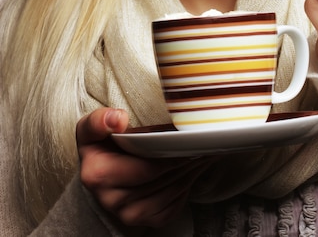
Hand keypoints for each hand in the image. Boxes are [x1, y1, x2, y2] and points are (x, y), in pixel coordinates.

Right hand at [77, 108, 209, 227]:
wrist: (101, 168)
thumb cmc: (101, 143)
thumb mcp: (91, 127)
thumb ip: (99, 120)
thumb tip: (118, 120)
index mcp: (97, 175)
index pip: (145, 168)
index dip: (167, 154)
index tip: (182, 140)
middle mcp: (111, 200)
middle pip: (161, 179)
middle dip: (183, 160)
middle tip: (200, 142)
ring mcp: (128, 214)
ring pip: (170, 192)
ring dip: (189, 172)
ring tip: (200, 152)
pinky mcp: (144, 221)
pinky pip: (172, 206)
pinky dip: (186, 186)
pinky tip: (192, 169)